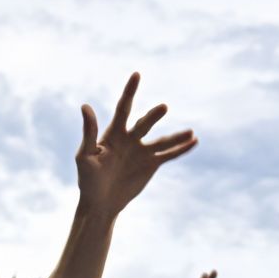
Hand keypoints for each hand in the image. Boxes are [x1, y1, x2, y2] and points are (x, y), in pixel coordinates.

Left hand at [75, 73, 197, 217]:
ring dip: (177, 136)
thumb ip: (88, 132)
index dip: (130, 91)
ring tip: (191, 132)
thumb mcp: (85, 156)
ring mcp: (142, 151)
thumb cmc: (88, 180)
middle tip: (163, 108)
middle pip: (144, 123)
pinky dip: (182, 149)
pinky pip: (169, 154)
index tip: (137, 74)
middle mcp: (130, 139)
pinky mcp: (151, 164)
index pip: (123, 108)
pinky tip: (194, 141)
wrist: (100, 203)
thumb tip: (85, 106)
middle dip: (154, 116)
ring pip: (162, 140)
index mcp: (113, 133)